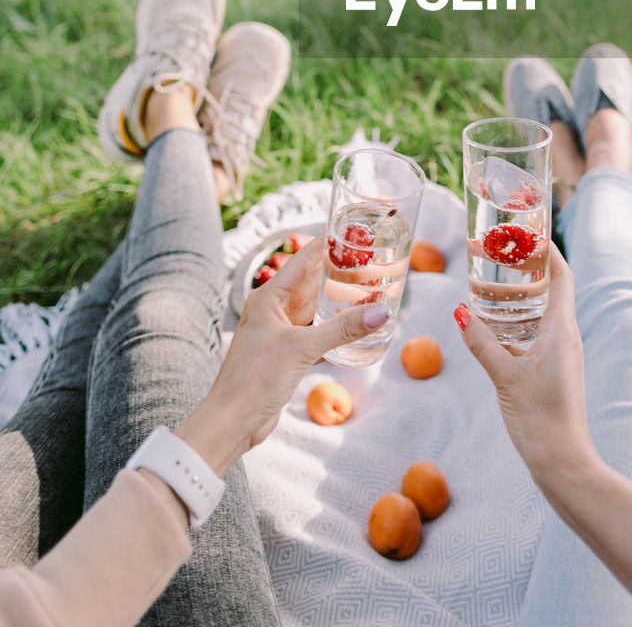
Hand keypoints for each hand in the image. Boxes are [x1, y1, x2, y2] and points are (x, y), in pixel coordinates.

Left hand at [176, 236, 387, 474]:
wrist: (231, 422)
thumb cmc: (255, 379)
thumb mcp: (302, 349)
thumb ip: (342, 329)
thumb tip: (381, 313)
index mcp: (269, 298)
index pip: (303, 260)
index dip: (327, 243)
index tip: (351, 228)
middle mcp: (273, 310)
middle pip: (312, 283)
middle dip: (340, 273)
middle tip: (372, 262)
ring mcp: (279, 333)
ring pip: (316, 310)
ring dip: (339, 303)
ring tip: (370, 292)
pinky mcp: (286, 355)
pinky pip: (316, 334)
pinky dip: (335, 331)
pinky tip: (356, 330)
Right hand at [454, 243, 599, 485]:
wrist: (563, 463)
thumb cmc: (539, 419)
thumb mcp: (504, 376)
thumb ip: (481, 343)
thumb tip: (459, 312)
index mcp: (562, 329)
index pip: (561, 274)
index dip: (546, 249)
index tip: (525, 230)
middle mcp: (566, 336)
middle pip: (550, 289)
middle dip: (524, 269)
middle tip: (494, 253)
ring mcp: (561, 354)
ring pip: (541, 312)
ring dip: (516, 297)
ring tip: (484, 286)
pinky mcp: (553, 370)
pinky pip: (536, 333)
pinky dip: (515, 322)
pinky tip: (490, 327)